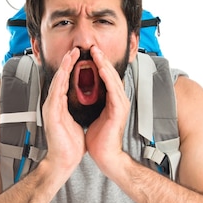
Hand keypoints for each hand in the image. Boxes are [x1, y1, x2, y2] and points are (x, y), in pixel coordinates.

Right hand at [41, 47, 85, 177]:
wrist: (64, 161)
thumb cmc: (70, 146)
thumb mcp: (77, 121)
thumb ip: (78, 110)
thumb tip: (86, 103)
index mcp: (60, 106)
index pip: (66, 83)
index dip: (71, 69)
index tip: (79, 58)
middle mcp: (54, 105)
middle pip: (60, 78)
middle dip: (67, 63)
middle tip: (75, 50)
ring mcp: (51, 109)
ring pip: (57, 82)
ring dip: (64, 68)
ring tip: (71, 55)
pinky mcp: (51, 114)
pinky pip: (56, 93)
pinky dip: (61, 81)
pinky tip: (65, 72)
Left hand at [85, 46, 129, 175]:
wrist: (104, 156)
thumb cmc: (99, 140)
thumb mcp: (93, 115)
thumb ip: (92, 103)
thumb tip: (82, 93)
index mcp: (111, 101)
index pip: (105, 78)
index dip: (98, 64)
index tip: (89, 53)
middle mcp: (118, 101)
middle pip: (110, 75)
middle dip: (102, 59)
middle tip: (93, 46)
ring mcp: (120, 105)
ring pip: (113, 79)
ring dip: (105, 65)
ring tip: (97, 53)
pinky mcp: (118, 111)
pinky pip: (114, 91)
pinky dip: (108, 79)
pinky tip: (103, 70)